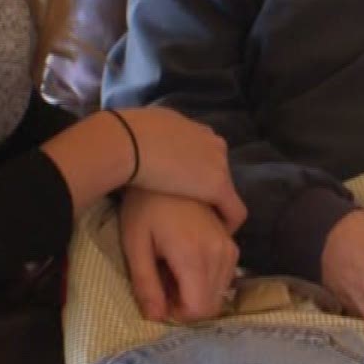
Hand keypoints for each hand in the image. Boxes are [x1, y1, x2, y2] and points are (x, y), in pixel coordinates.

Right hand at [110, 108, 245, 230]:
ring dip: (214, 206)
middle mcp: (213, 143)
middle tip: (190, 208)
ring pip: (226, 190)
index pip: (207, 153)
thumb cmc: (128, 137)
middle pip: (218, 170)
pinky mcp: (219, 186)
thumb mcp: (146, 127)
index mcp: (196, 130)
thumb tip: (150, 137)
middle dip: (206, 187)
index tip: (184, 187)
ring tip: (199, 224)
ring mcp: (219, 164)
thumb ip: (159, 132)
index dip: (197, 172)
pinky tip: (212, 236)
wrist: (129, 143)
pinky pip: (234, 211)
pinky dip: (227, 224)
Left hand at [118, 190, 239, 323]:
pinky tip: (184, 258)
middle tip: (162, 282)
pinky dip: (207, 275)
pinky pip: (226, 271)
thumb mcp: (135, 246)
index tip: (158, 296)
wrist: (158, 164)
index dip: (178, 313)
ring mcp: (229, 243)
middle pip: (212, 302)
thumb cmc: (142, 206)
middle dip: (187, 303)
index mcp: (195, 256)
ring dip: (198, 289)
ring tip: (171, 268)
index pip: (200, 309)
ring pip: (221, 289)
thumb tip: (157, 318)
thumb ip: (146, 285)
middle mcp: (220, 252)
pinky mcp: (230, 236)